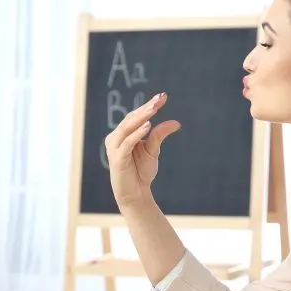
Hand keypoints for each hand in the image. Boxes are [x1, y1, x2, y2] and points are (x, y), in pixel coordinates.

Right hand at [104, 92, 180, 209]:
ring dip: (141, 117)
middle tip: (159, 99)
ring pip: (127, 128)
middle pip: (131, 119)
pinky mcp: (117, 158)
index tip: (163, 96)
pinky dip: (137, 134)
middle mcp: (115, 138)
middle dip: (146, 109)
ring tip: (154, 109)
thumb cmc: (141, 171)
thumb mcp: (153, 150)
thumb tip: (176, 122)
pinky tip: (148, 126)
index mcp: (123, 134)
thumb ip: (159, 135)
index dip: (148, 106)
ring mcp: (114, 148)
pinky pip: (127, 143)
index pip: (136, 116)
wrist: (135, 194)